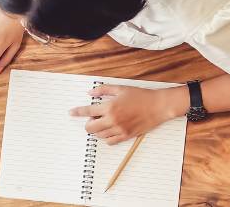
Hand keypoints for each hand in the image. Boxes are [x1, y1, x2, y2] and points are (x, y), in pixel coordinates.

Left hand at [69, 85, 186, 144]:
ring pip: (99, 135)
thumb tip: (90, 92)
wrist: (158, 106)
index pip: (88, 111)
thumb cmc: (141, 96)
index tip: (71, 112)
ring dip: (97, 130)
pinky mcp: (126, 136)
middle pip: (90, 127)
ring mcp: (119, 129)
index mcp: (110, 107)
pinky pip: (110, 141)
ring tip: (103, 123)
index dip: (77, 112)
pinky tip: (109, 130)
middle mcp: (113, 120)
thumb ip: (103, 89)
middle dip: (88, 123)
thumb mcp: (121, 89)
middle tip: (93, 118)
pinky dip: (106, 137)